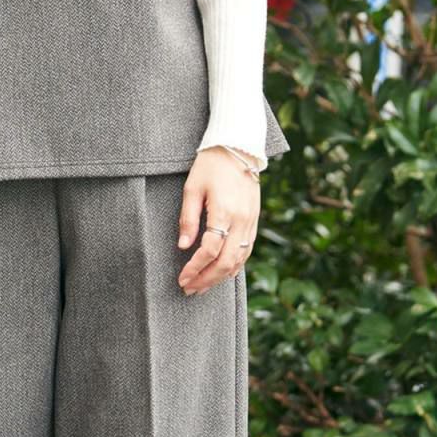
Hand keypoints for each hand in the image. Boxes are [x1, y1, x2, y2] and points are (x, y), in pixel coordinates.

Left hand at [176, 148, 259, 294]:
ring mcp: (251, 221)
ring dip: (220, 277)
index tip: (182, 277)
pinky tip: (222, 274)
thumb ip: (188, 218)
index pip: (209, 250)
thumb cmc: (210, 165)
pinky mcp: (254, 220)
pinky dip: (235, 266)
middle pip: (226, 261)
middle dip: (206, 279)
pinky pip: (247, 250)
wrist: (239, 148)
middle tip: (189, 289)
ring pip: (239, 260)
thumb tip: (183, 246)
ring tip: (202, 286)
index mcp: (224, 211)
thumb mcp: (192, 188)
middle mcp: (241, 220)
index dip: (195, 267)